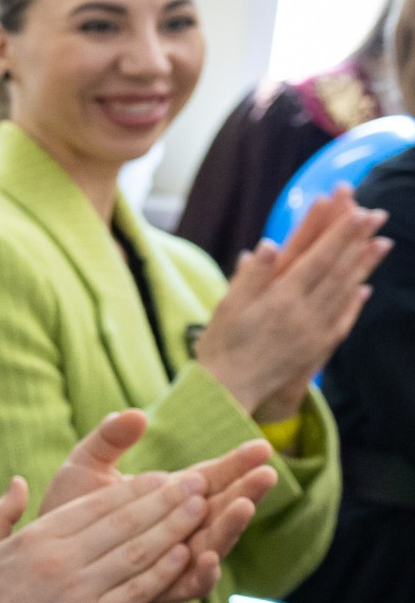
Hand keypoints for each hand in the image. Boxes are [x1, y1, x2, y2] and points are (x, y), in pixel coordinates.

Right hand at [0, 450, 207, 602]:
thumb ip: (1, 511)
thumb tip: (19, 481)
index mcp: (37, 537)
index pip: (97, 505)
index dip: (135, 489)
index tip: (163, 476)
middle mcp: (61, 559)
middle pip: (124, 523)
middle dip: (165, 501)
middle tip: (197, 484)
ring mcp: (78, 591)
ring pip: (137, 553)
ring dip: (173, 529)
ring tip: (201, 510)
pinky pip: (136, 591)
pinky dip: (163, 571)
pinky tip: (185, 555)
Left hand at [37, 411, 273, 602]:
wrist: (39, 557)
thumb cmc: (66, 507)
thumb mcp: (85, 466)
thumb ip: (108, 439)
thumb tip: (134, 414)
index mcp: (169, 497)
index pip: (212, 478)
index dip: (237, 463)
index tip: (260, 447)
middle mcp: (180, 529)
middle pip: (222, 510)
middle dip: (246, 491)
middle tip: (265, 474)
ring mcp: (173, 561)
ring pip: (213, 545)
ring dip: (230, 528)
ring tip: (243, 507)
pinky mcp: (159, 591)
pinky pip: (189, 585)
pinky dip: (202, 573)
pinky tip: (209, 556)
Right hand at [193, 184, 386, 419]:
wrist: (227, 392)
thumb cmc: (220, 346)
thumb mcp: (226, 307)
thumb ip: (251, 276)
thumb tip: (271, 245)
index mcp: (280, 300)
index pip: (316, 259)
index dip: (338, 233)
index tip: (356, 211)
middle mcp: (304, 314)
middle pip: (337, 270)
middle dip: (357, 241)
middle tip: (377, 215)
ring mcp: (314, 332)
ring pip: (345, 292)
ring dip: (365, 266)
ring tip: (382, 242)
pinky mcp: (316, 349)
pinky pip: (343, 320)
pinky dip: (356, 301)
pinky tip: (364, 287)